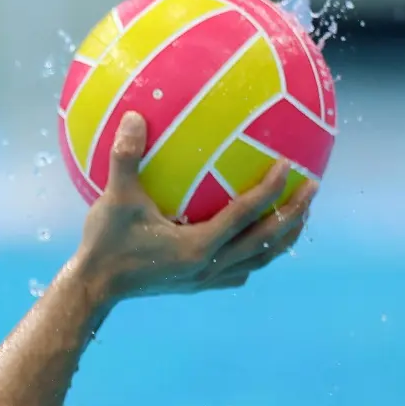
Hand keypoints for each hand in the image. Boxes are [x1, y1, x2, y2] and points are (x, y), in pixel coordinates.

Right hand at [68, 111, 316, 304]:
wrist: (92, 289)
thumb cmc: (104, 244)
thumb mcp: (113, 199)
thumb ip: (125, 158)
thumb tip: (132, 116)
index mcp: (197, 246)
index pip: (246, 213)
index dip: (270, 189)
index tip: (289, 164)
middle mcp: (209, 266)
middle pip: (266, 240)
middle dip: (293, 214)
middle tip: (312, 187)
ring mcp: (205, 279)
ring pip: (259, 259)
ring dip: (283, 237)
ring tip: (299, 215)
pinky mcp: (197, 285)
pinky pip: (240, 272)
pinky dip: (257, 255)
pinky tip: (257, 243)